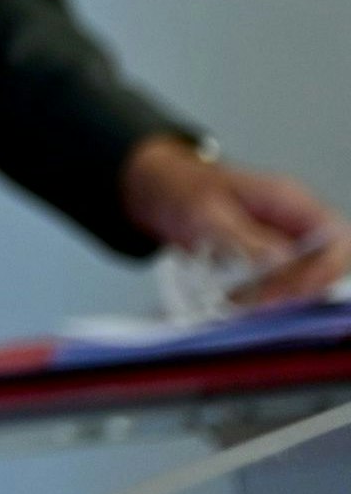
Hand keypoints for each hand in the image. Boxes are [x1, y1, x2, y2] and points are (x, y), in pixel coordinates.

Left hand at [122, 136, 350, 305]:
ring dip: (276, 297)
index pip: (337, 238)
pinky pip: (278, 284)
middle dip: (296, 290)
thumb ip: (243, 236)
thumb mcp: (206, 211)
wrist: (160, 189)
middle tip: (257, 304)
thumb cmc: (184, 189)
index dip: (325, 268)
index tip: (292, 290)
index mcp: (290, 201)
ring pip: (302, 280)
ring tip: (236, 302)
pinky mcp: (267, 260)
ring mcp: (283, 242)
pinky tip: (232, 300)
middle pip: (323, 266)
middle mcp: (295, 223)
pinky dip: (260, 296)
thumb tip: (280, 261)